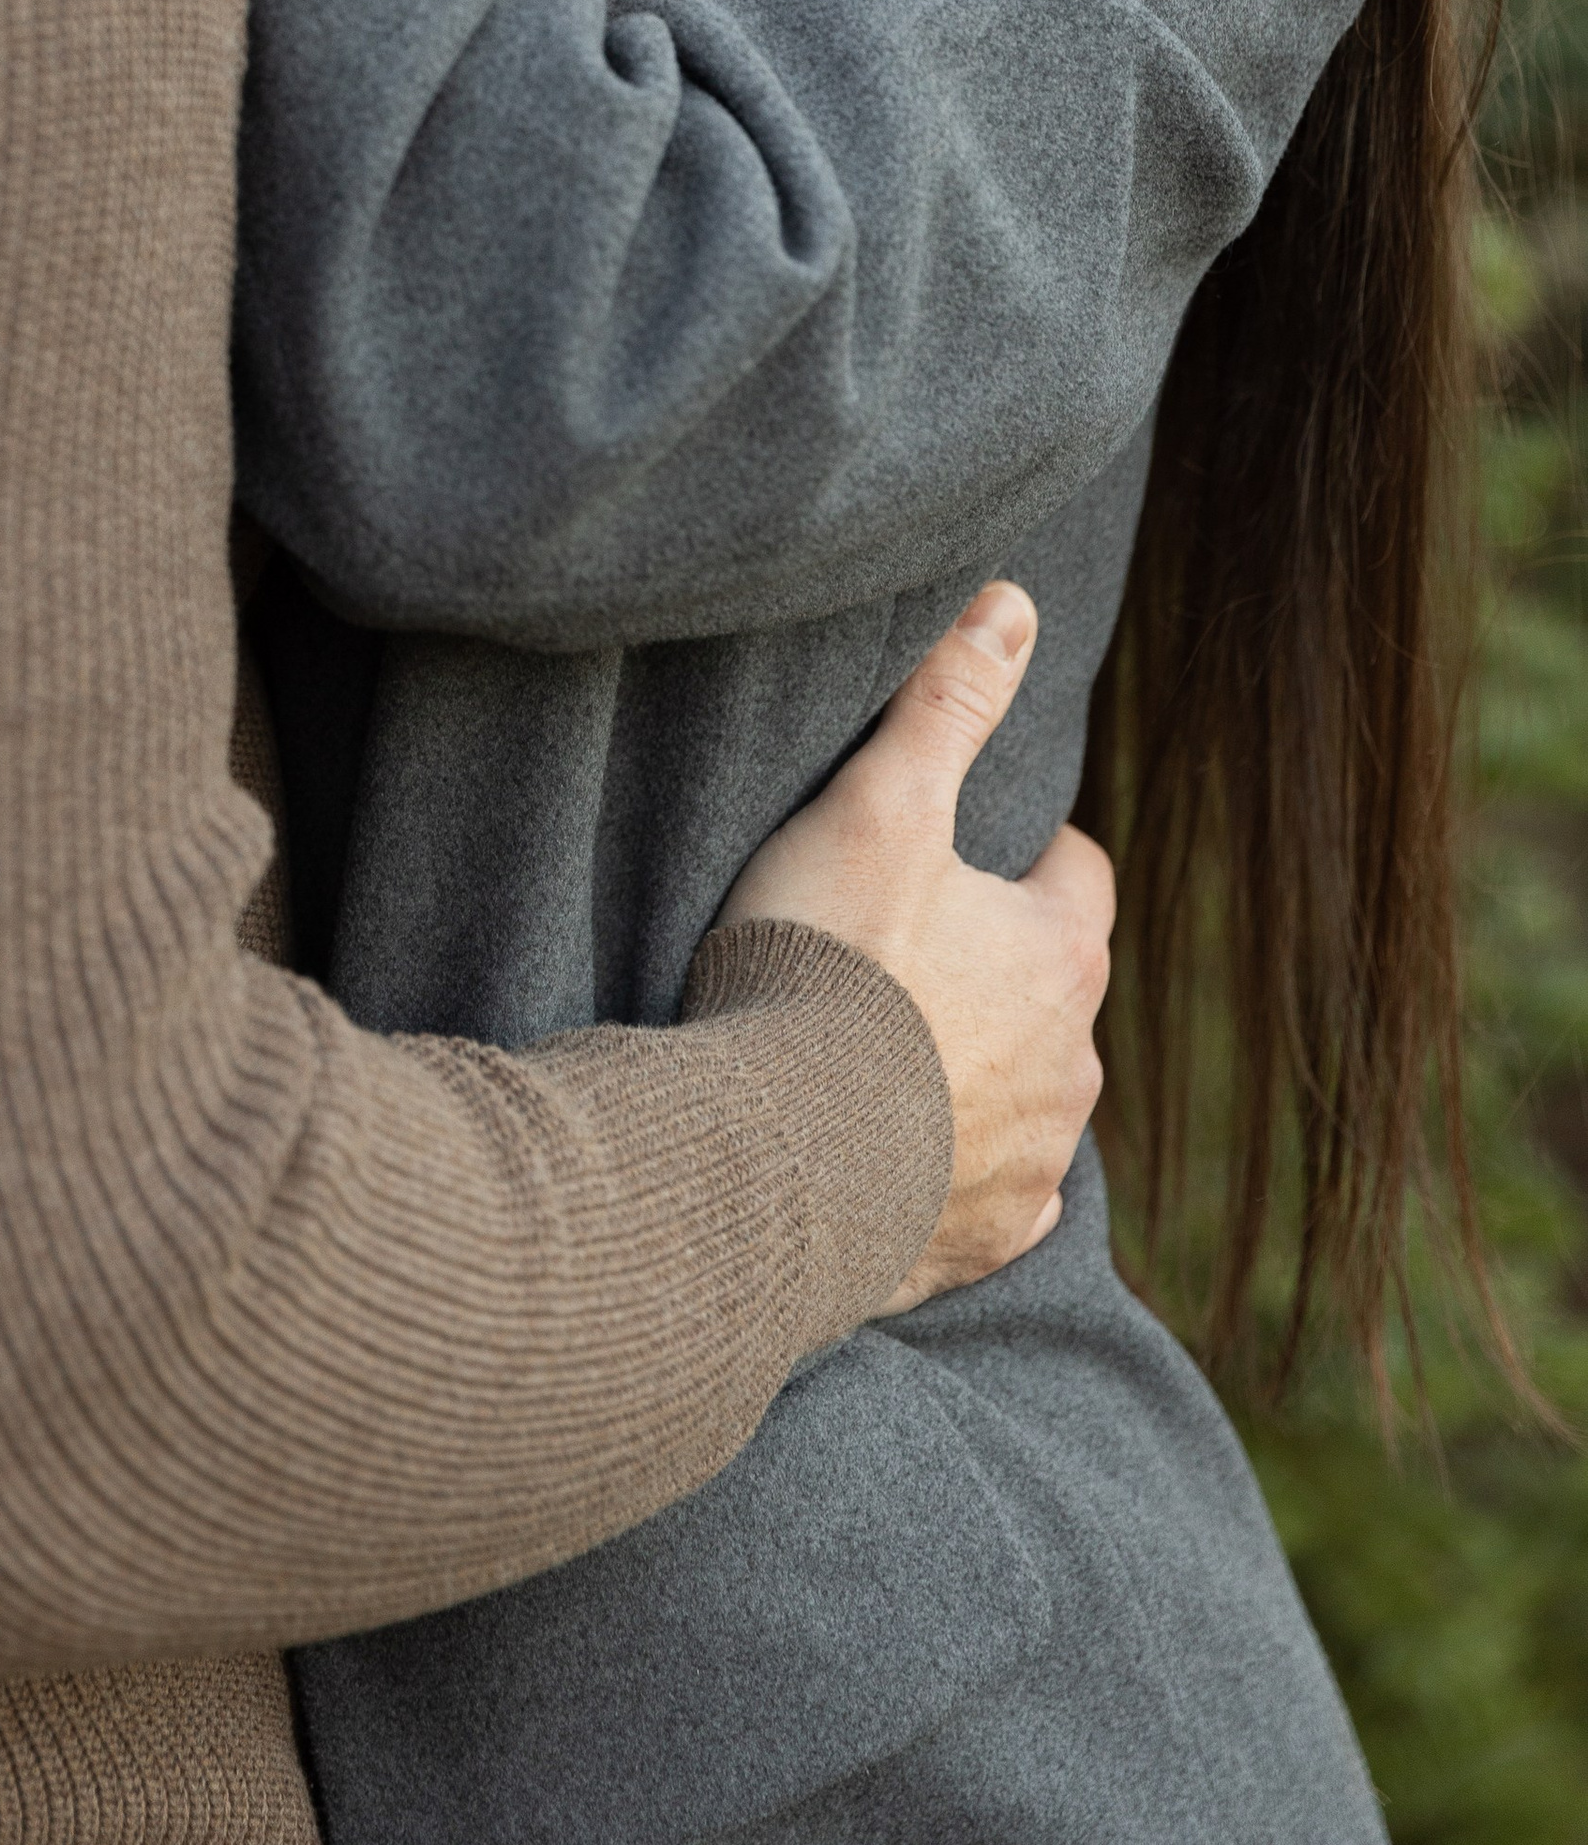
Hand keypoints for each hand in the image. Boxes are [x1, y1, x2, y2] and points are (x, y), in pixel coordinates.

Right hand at [718, 583, 1113, 1308]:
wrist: (769, 1157)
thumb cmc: (826, 964)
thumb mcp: (879, 803)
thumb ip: (948, 704)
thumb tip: (1013, 604)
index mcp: (1062, 953)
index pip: (1076, 874)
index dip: (1022, 854)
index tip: (958, 852)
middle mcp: (1076, 1065)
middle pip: (1054, 989)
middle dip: (998, 967)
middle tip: (901, 948)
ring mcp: (1034, 1163)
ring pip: (1030, 1094)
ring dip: (978, 1071)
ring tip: (881, 1051)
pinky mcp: (985, 1240)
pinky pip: (992, 1196)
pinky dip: (952, 1169)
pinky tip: (886, 1148)